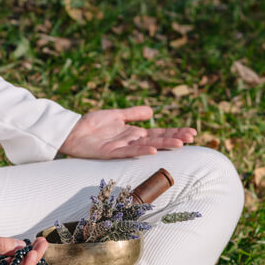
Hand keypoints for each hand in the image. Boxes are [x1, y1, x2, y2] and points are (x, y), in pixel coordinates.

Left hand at [58, 106, 195, 159]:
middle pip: (157, 139)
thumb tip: (152, 111)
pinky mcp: (111, 153)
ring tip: (180, 144)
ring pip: (147, 146)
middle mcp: (131, 142)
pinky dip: (141, 151)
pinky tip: (153, 150)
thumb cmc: (92, 125)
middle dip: (175, 138)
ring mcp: (123, 148)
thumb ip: (133, 113)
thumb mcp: (116, 115)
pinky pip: (129, 152)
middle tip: (192, 138)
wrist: (73, 132)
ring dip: (163, 145)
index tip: (191, 132)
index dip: (174, 132)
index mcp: (134, 133)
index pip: (159, 132)